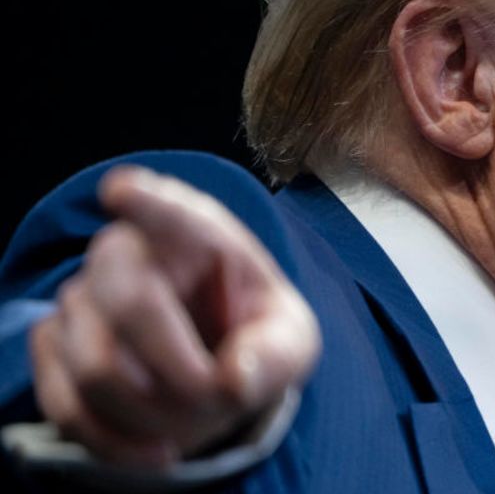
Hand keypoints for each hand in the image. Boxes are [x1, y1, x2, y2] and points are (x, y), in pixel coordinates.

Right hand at [28, 165, 319, 466]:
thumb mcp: (291, 343)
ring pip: (95, 366)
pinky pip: (67, 406)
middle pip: (128, 303)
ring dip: (152, 411)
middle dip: (178, 367)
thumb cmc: (256, 340)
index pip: (169, 209)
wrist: (218, 372)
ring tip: (195, 421)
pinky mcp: (54, 348)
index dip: (145, 199)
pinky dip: (115, 442)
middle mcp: (129, 254)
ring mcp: (83, 299)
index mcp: (199, 235)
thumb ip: (277, 355)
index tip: (122, 191)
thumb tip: (237, 378)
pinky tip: (158, 452)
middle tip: (218, 396)